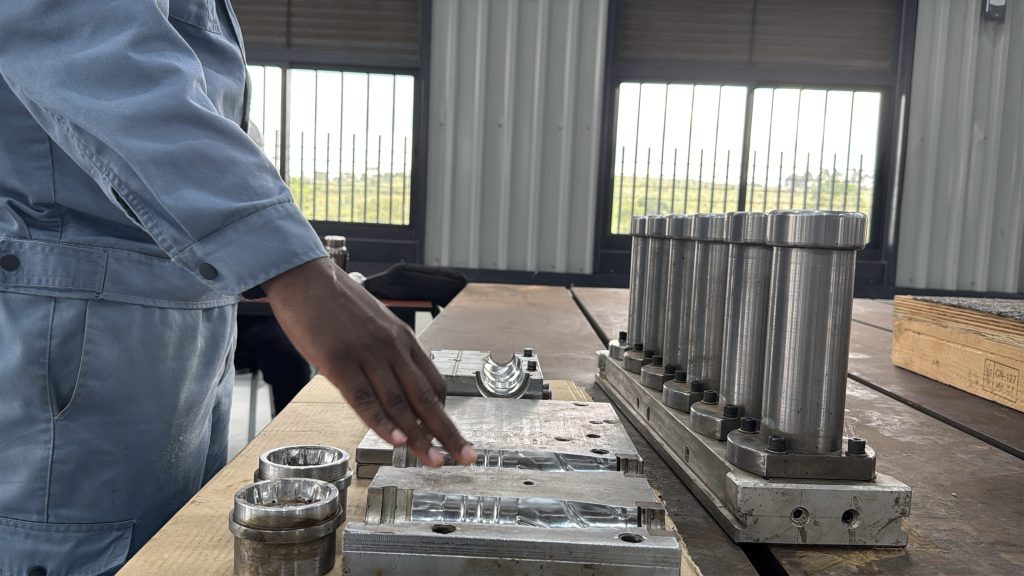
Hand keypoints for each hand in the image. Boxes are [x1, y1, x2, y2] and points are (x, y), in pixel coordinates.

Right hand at [263, 257, 475, 466]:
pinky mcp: (339, 361)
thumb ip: (384, 353)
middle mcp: (392, 348)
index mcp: (402, 340)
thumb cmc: (334, 301)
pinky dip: (382, 422)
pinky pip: (364, 398)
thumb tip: (389, 383)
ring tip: (434, 461)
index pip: (433, 384)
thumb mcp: (372, 325)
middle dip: (448, 432)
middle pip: (426, 398)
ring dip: (419, 437)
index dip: (442, 415)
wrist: (305, 276)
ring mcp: (367, 355)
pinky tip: (397, 441)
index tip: (448, 437)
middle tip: (466, 457)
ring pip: (400, 403)